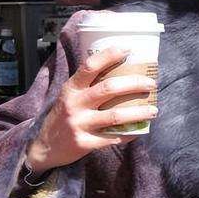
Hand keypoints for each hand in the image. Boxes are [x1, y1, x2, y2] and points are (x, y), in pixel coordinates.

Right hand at [26, 47, 157, 174]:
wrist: (44, 147)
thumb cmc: (64, 116)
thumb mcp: (69, 96)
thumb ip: (88, 85)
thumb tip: (120, 70)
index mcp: (71, 88)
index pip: (89, 66)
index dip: (109, 55)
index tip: (128, 50)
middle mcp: (74, 104)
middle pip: (109, 88)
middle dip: (134, 84)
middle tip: (151, 84)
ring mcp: (79, 124)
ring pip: (115, 115)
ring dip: (139, 112)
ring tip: (154, 110)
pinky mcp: (84, 143)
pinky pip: (113, 138)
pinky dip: (130, 133)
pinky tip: (140, 130)